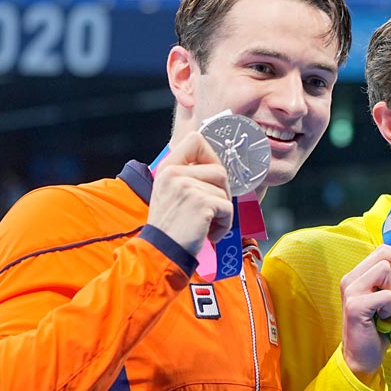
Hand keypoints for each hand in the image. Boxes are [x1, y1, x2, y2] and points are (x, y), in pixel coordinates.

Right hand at [147, 132, 233, 256]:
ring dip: (222, 212)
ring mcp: (187, 187)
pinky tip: (209, 233)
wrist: (161, 251)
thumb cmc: (171, 226)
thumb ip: (188, 175)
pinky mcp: (201, 203)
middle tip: (211, 211)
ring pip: (225, 191)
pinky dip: (224, 225)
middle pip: (219, 170)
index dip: (211, 155)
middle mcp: (175, 173)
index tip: (211, 177)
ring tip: (206, 224)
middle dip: (222, 192)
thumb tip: (216, 166)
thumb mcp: (170, 191)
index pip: (195, 139)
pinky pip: (228, 208)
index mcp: (168, 168)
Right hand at [339, 245, 390, 381]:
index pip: (383, 251)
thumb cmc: (379, 331)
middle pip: (384, 253)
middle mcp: (351, 279)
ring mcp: (351, 291)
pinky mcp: (355, 306)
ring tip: (390, 308)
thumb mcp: (389, 302)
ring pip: (384, 269)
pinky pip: (385, 295)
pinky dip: (390, 307)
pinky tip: (384, 319)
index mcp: (358, 275)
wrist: (362, 359)